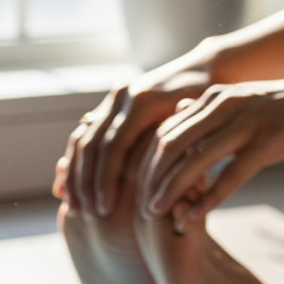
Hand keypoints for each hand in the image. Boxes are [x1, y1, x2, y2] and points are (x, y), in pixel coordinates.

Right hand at [55, 65, 212, 217]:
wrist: (207, 69)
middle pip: (92, 145)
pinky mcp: (110, 104)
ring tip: (77, 208)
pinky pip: (85, 134)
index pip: (114, 147)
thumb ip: (181, 149)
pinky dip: (76, 162)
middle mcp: (123, 97)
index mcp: (143, 102)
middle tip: (88, 214)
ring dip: (76, 176)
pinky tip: (70, 188)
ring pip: (82, 140)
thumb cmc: (212, 105)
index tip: (105, 210)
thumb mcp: (201, 125)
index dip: (106, 182)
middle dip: (87, 183)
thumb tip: (165, 189)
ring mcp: (113, 98)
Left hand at [137, 68, 283, 223]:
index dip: (146, 161)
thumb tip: (197, 140)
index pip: (165, 130)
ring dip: (171, 191)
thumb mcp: (251, 106)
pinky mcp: (269, 141)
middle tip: (141, 208)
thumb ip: (221, 120)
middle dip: (149, 179)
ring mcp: (246, 123)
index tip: (137, 189)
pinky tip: (197, 217)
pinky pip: (230, 175)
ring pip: (193, 161)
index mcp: (216, 97)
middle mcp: (224, 106)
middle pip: (169, 145)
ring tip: (158, 216)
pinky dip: (209, 199)